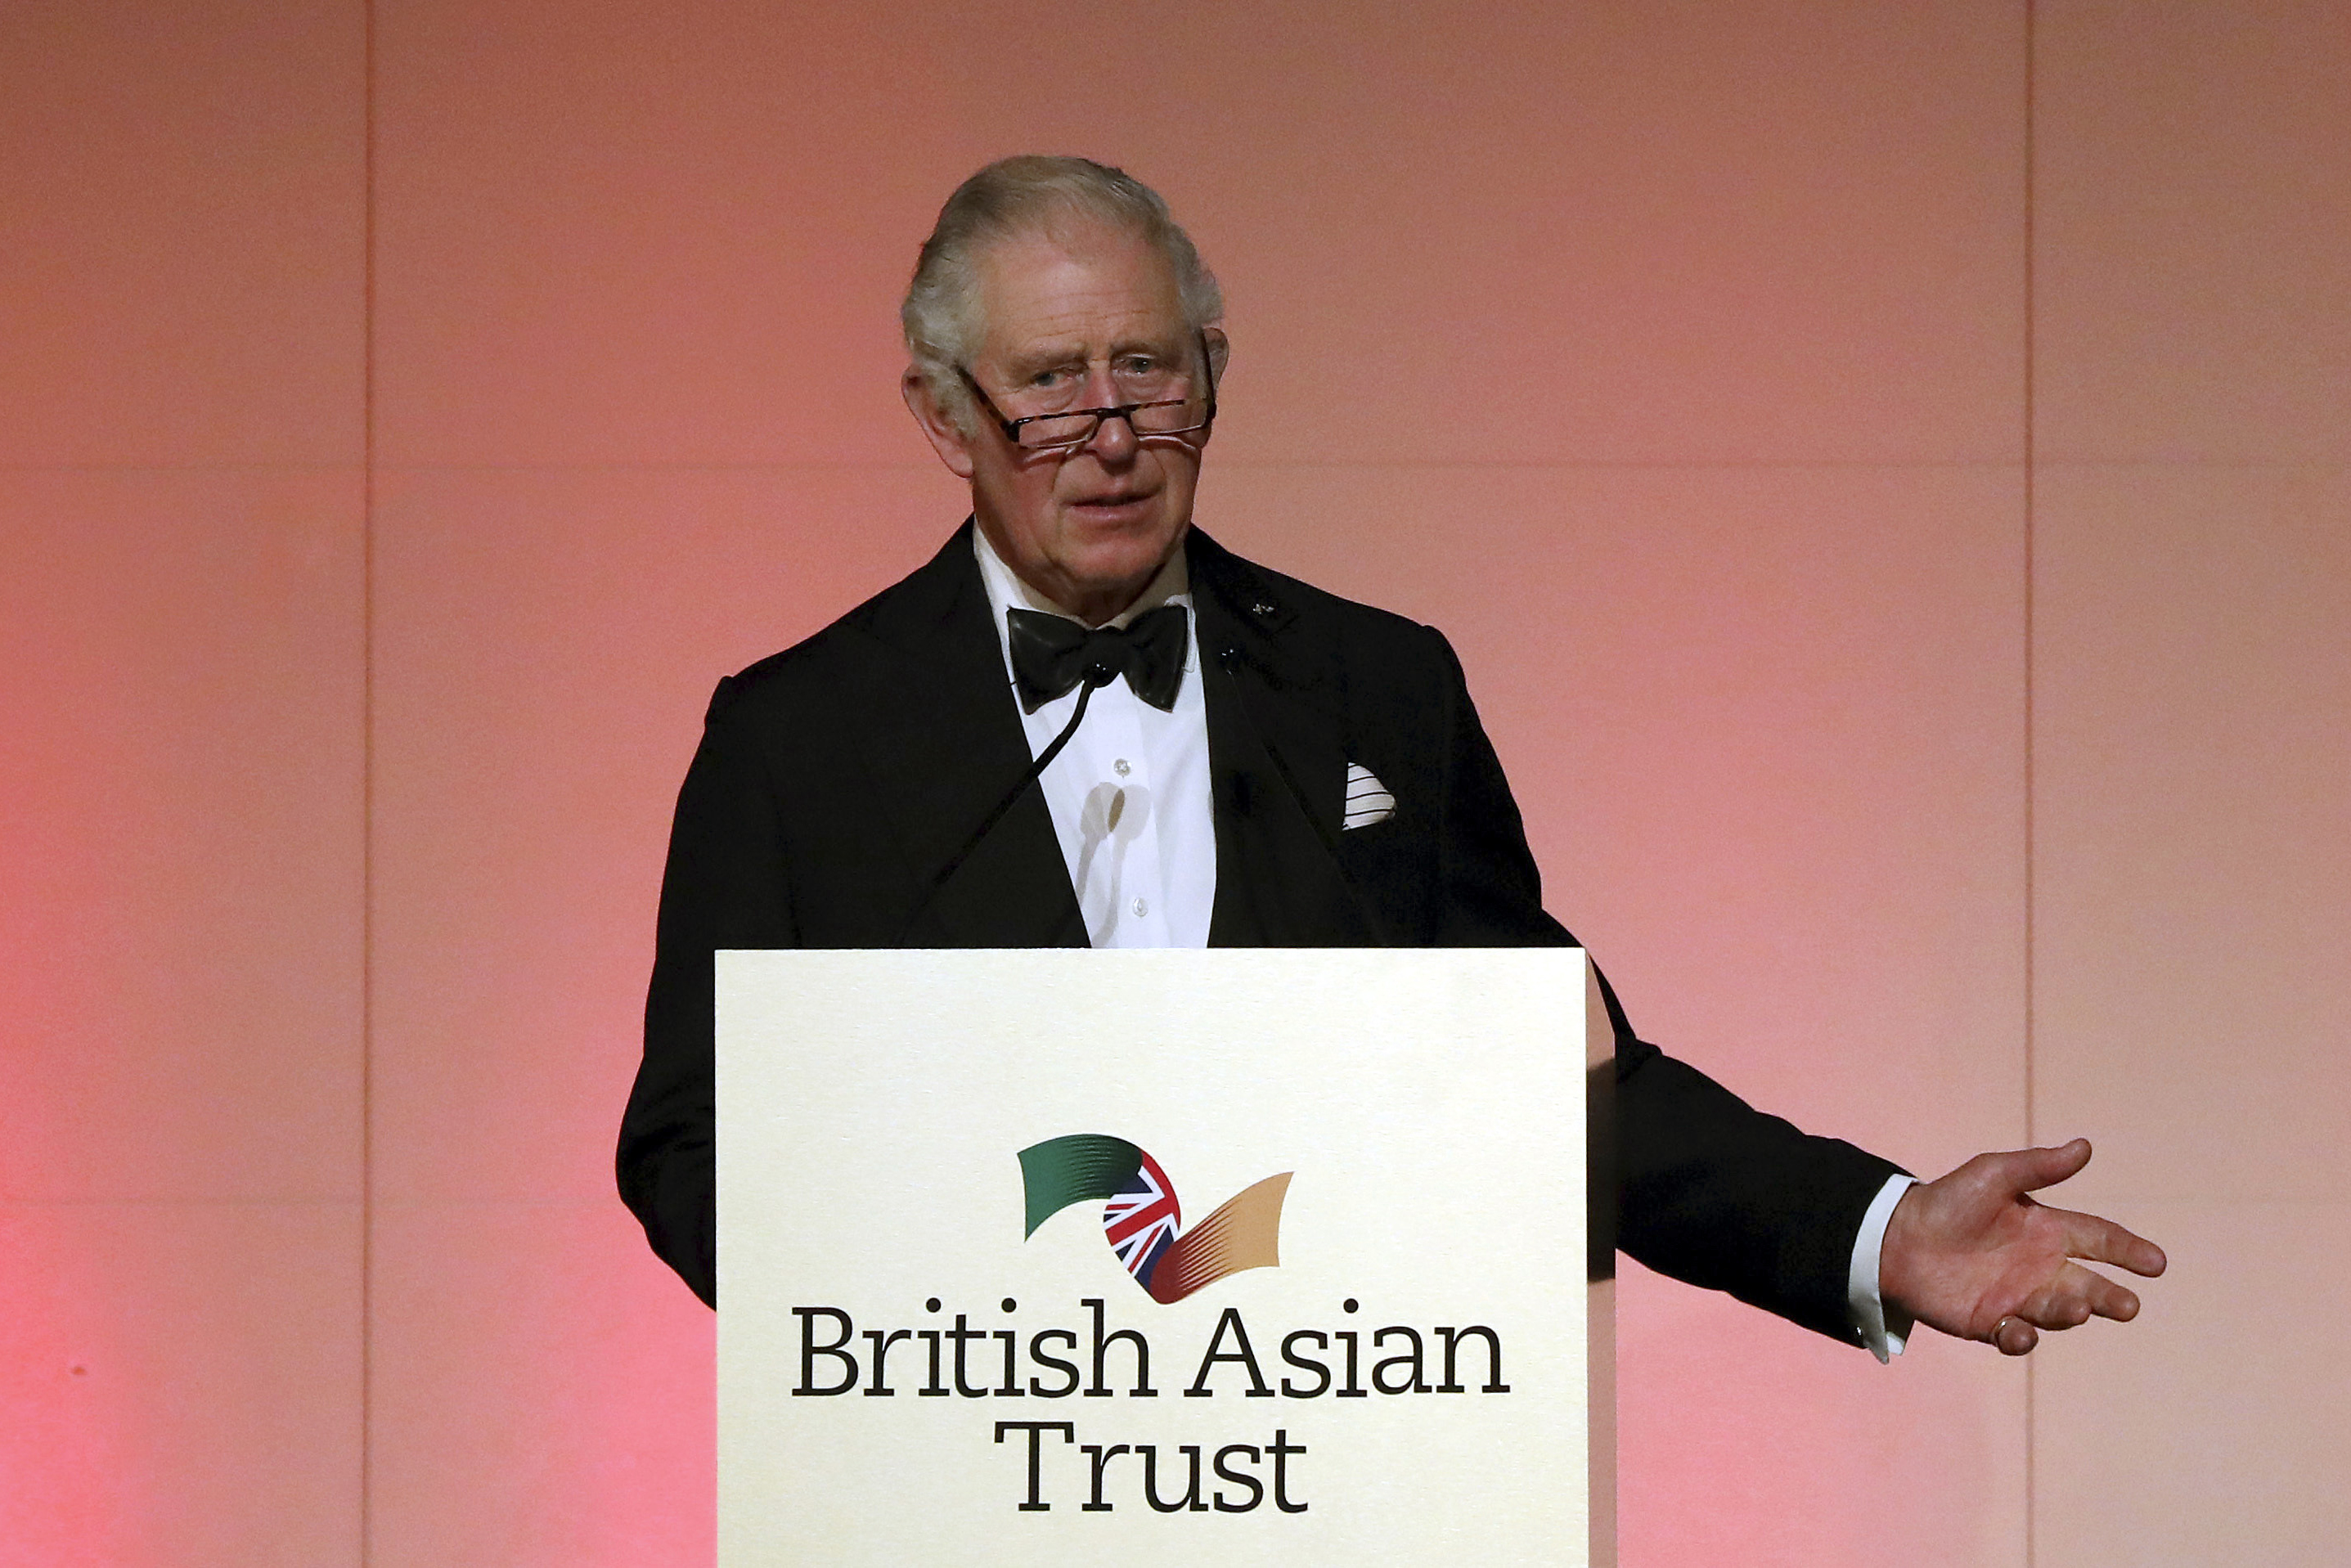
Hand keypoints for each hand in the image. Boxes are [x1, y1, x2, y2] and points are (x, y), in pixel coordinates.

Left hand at [1880, 1138, 2165, 1355]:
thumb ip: (2038, 1166)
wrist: (1896, 1236)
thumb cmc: (1948, 1200)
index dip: (2128, 1250)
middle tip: (2129, 1306)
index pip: (2100, 1238)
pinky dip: (2021, 1339)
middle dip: (2112, 1297)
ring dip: (2070, 1312)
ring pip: (2058, 1311)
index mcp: (2048, 1230)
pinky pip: (2016, 1337)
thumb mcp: (1993, 1175)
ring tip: (2079, 1306)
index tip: (2157, 1263)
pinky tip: (2018, 1331)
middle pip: (2090, 1284)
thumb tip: (2085, 1146)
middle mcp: (2041, 1267)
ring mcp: (2019, 1297)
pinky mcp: (1991, 1322)